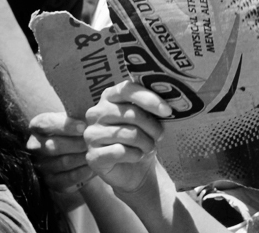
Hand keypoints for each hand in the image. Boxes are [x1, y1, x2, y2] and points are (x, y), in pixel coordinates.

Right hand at [27, 112, 94, 192]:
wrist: (83, 150)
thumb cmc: (80, 128)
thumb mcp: (78, 116)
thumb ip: (80, 112)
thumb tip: (91, 111)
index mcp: (38, 126)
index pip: (44, 123)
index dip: (64, 125)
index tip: (83, 126)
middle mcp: (35, 147)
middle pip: (52, 146)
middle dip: (76, 143)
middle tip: (94, 141)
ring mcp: (41, 166)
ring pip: (61, 163)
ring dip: (82, 157)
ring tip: (97, 152)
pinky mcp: (52, 182)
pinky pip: (66, 179)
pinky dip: (82, 173)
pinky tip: (94, 167)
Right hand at [84, 81, 171, 195]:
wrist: (135, 169)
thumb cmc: (143, 137)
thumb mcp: (150, 118)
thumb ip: (153, 106)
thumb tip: (167, 104)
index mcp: (109, 96)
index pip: (127, 89)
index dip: (149, 98)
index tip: (167, 111)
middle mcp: (96, 113)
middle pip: (131, 114)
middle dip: (152, 127)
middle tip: (160, 136)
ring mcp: (91, 134)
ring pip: (128, 134)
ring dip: (146, 143)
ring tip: (149, 147)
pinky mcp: (92, 156)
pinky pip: (120, 152)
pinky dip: (135, 155)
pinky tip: (137, 156)